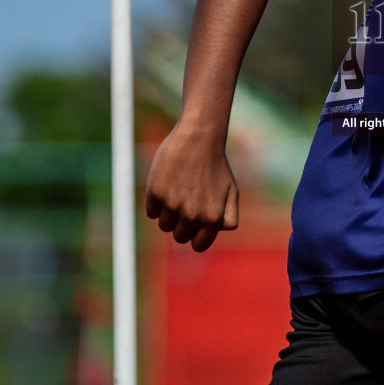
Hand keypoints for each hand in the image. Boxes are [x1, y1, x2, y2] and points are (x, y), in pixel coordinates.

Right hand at [144, 125, 238, 251]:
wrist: (199, 138)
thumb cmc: (216, 166)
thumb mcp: (231, 192)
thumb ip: (228, 218)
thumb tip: (217, 234)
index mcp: (212, 219)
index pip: (198, 246)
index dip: (196, 235)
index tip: (196, 223)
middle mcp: (191, 215)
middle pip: (179, 236)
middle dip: (182, 224)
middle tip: (188, 201)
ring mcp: (172, 205)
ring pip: (164, 225)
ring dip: (169, 213)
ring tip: (179, 191)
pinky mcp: (155, 193)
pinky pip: (151, 212)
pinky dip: (157, 203)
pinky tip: (168, 184)